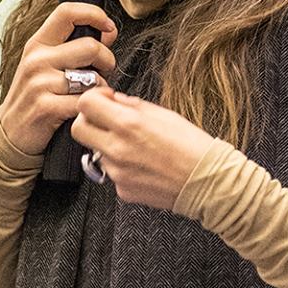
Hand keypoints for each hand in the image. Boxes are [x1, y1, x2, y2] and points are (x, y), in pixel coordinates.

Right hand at [0, 3, 117, 155]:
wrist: (11, 132)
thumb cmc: (34, 95)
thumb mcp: (45, 64)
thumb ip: (73, 46)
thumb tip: (108, 31)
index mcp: (38, 44)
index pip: (67, 12)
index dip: (95, 14)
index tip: (109, 28)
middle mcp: (37, 60)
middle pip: (90, 46)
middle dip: (107, 60)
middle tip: (104, 71)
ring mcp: (40, 83)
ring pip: (92, 77)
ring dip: (100, 86)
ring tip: (91, 92)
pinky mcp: (45, 107)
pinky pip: (84, 101)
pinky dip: (91, 105)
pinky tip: (84, 108)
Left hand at [71, 87, 215, 210]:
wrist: (208, 182)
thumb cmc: (192, 146)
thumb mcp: (164, 114)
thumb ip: (132, 105)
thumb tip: (115, 100)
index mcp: (128, 125)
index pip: (86, 103)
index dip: (94, 98)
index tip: (105, 99)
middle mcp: (118, 149)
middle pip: (78, 129)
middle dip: (90, 121)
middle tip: (107, 120)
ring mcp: (117, 173)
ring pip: (96, 151)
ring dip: (108, 144)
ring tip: (135, 145)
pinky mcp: (122, 190)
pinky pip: (111, 172)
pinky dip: (121, 165)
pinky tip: (142, 163)